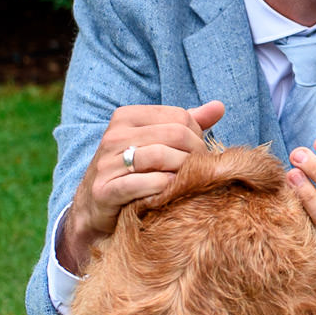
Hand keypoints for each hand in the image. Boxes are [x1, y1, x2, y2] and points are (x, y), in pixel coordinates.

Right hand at [57, 101, 224, 274]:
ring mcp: (106, 162)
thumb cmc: (135, 172)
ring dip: (183, 171)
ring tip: (188, 182)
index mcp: (127, 117)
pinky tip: (170, 192)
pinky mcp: (104, 190)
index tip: (199, 154)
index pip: (180, 116)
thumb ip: (188, 124)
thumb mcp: (159, 143)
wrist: (96, 208)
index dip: (198, 136)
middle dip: (196, 154)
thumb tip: (219, 106)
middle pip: (175, 134)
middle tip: (201, 171)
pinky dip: (163, 187)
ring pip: (161, 156)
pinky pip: (142, 183)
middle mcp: (114, 135)